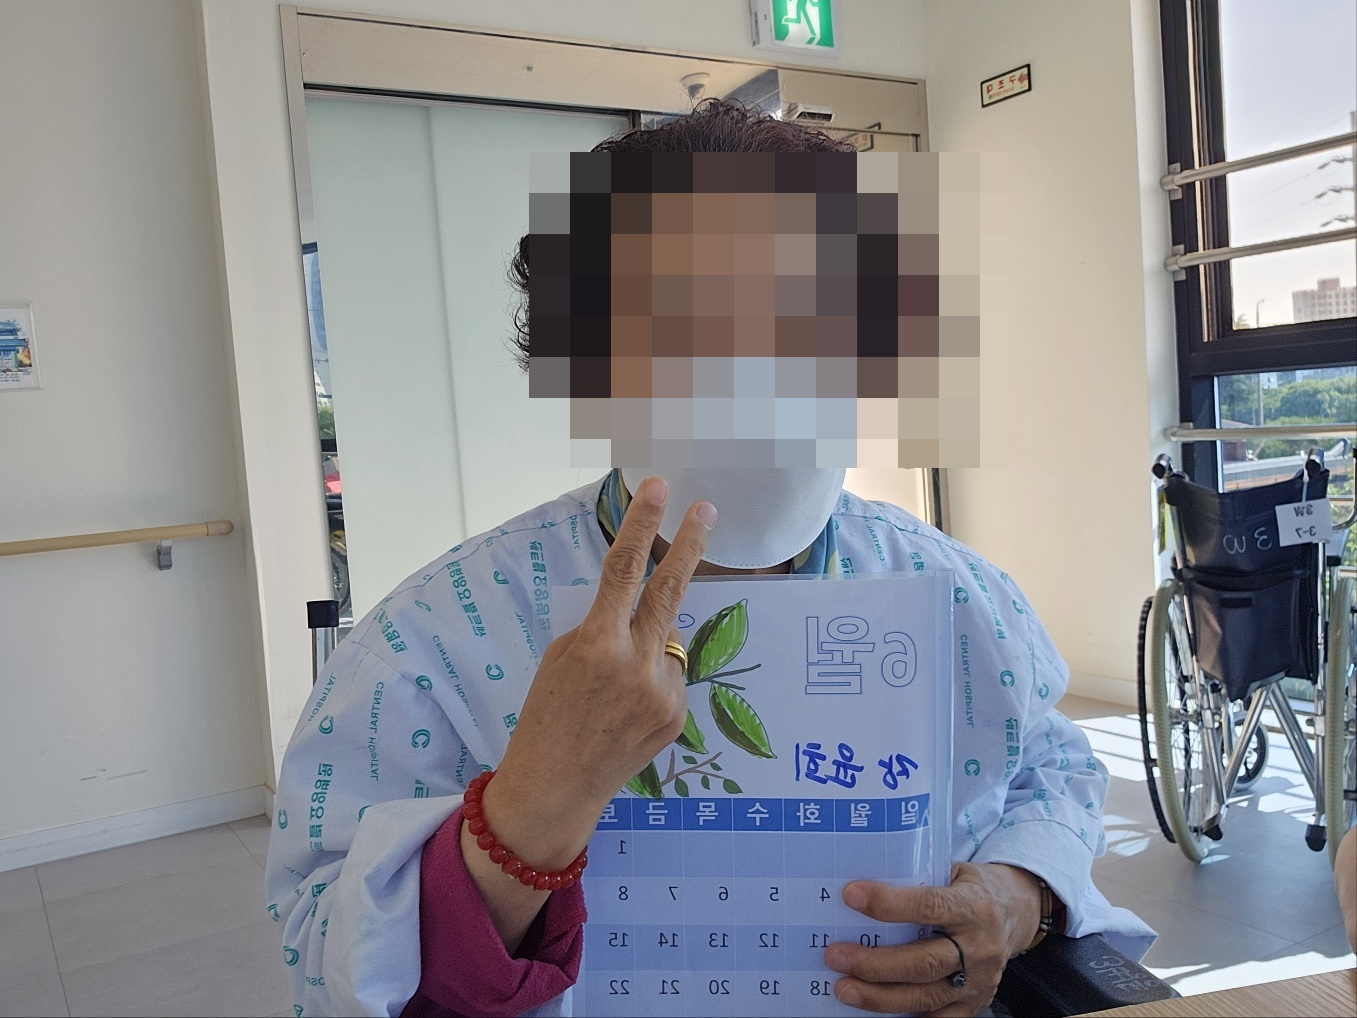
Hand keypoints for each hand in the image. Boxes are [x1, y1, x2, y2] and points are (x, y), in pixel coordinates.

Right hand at [486, 476, 716, 868]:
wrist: (556, 786)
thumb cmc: (546, 715)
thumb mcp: (562, 657)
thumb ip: (603, 627)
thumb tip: (642, 612)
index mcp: (597, 644)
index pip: (623, 570)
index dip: (641, 524)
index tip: (659, 488)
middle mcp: (636, 664)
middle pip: (671, 591)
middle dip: (690, 545)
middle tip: (707, 509)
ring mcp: (663, 692)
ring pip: (667, 641)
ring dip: (647, 646)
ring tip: (615, 686)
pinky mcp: (678, 715)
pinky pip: (670, 675)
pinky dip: (652, 678)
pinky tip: (627, 708)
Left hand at [824, 862, 1041, 1015]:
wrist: (1016, 913)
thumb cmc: (974, 888)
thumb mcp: (953, 871)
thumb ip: (917, 879)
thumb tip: (862, 887)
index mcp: (974, 907)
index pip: (929, 906)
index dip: (888, 904)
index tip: (851, 896)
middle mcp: (980, 948)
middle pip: (923, 963)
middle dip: (875, 964)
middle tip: (836, 956)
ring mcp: (978, 981)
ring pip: (926, 996)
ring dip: (880, 996)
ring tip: (845, 989)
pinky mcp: (975, 1003)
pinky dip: (904, 1016)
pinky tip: (875, 1007)